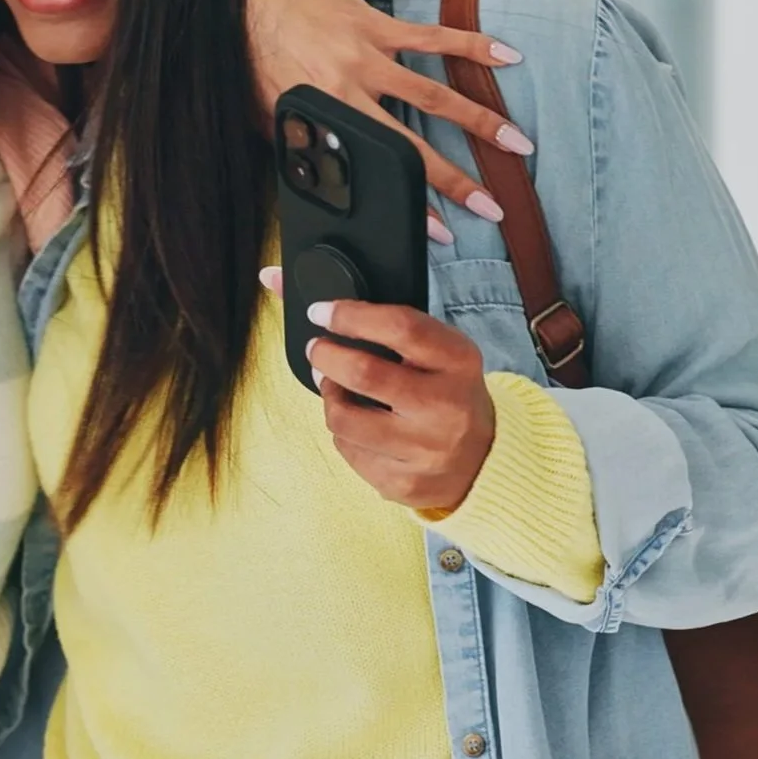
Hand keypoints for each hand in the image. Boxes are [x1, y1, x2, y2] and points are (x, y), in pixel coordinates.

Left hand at [246, 0, 530, 224]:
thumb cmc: (252, 47)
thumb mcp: (265, 107)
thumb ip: (296, 140)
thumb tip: (320, 178)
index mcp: (320, 114)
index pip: (372, 169)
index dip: (408, 202)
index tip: (441, 230)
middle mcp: (347, 87)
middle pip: (413, 143)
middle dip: (455, 179)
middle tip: (491, 206)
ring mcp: (366, 54)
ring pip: (435, 94)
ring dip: (480, 121)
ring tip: (518, 143)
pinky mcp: (377, 24)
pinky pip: (433, 38)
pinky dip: (472, 47)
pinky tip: (508, 57)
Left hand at [263, 271, 495, 513]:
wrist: (486, 460)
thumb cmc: (445, 390)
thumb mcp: (434, 348)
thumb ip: (374, 316)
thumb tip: (271, 276)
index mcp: (458, 361)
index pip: (400, 326)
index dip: (351, 315)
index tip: (321, 312)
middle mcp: (446, 405)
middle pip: (363, 373)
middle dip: (324, 355)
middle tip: (317, 350)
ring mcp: (426, 449)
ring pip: (343, 417)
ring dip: (329, 396)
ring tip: (337, 388)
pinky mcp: (405, 482)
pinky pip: (347, 450)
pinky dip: (343, 432)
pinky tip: (361, 425)